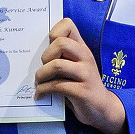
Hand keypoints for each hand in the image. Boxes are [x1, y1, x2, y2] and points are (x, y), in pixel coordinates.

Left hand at [34, 19, 125, 133]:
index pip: (68, 25)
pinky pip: (57, 86)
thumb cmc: (81, 85)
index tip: (47, 47)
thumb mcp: (74, 66)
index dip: (54, 32)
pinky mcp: (82, 91)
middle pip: (61, 43)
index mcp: (81, 48)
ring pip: (57, 65)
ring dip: (41, 75)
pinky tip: (40, 95)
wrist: (102, 108)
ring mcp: (86, 74)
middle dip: (45, 56)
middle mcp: (85, 57)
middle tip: (43, 68)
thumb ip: (61, 57)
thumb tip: (33, 55)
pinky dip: (43, 90)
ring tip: (38, 83)